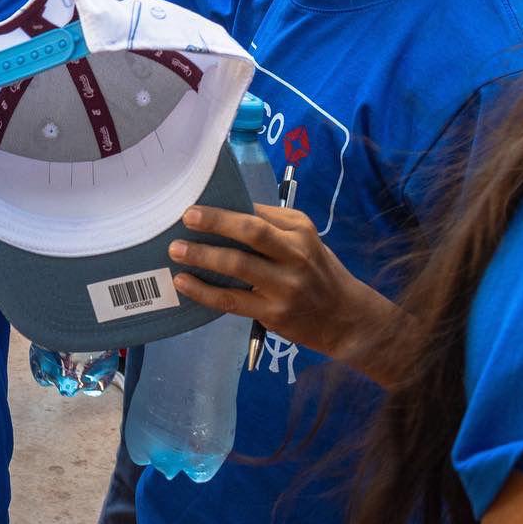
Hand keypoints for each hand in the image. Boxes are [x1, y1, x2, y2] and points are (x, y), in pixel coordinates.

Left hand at [167, 202, 403, 380]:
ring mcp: (284, 286)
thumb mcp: (306, 241)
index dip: (224, 208)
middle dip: (215, 222)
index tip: (195, 204)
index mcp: (300, 230)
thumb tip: (224, 211)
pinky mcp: (273, 312)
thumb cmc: (318, 272)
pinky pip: (231, 300)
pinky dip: (203, 291)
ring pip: (237, 266)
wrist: (346, 318)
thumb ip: (272, 226)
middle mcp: (295, 254)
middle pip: (251, 232)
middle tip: (185, 218)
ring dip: (202, 256)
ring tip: (175, 250)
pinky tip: (184, 282)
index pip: (258, 213)